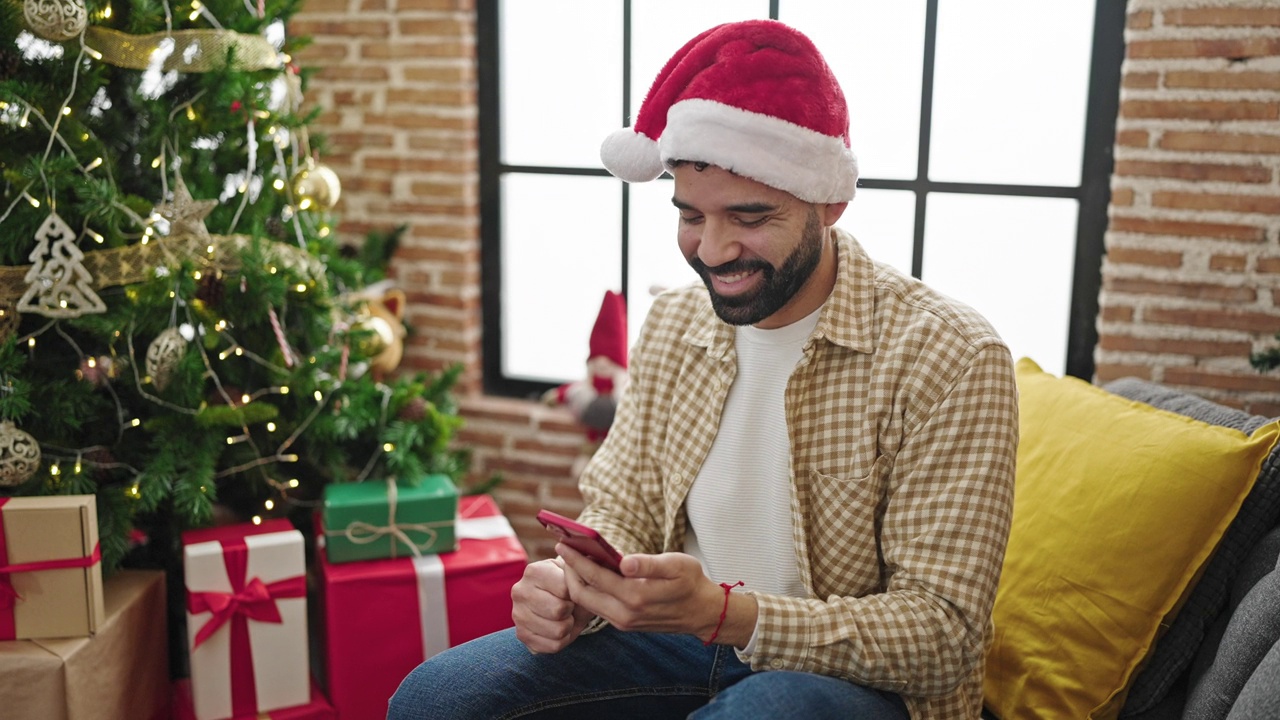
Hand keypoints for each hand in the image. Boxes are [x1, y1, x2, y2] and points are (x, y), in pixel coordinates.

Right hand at [511, 558, 594, 652]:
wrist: (560, 601)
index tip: (573, 590)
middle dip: (571, 610)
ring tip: (565, 616)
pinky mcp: (522, 635)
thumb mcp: (576, 573)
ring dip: (568, 626)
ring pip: (557, 630)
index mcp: (533, 571)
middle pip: (558, 610)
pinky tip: (559, 629)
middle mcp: (520, 591)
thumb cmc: (570, 584)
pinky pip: (553, 646)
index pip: (564, 589)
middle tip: (570, 606)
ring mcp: (518, 614)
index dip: (576, 593)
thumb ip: (580, 571)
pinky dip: (563, 640)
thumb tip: (579, 568)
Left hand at [557, 543, 723, 638]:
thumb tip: (624, 562)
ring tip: (572, 561)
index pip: (595, 577)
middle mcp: (625, 613)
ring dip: (576, 582)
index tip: (563, 545)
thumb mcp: (677, 565)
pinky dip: (588, 591)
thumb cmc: (691, 582)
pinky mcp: (624, 624)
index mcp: (636, 596)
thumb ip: (649, 564)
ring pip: (587, 603)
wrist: (703, 613)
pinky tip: (589, 574)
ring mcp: (623, 621)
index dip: (576, 560)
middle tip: (563, 551)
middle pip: (582, 594)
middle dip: (569, 572)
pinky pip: (597, 608)